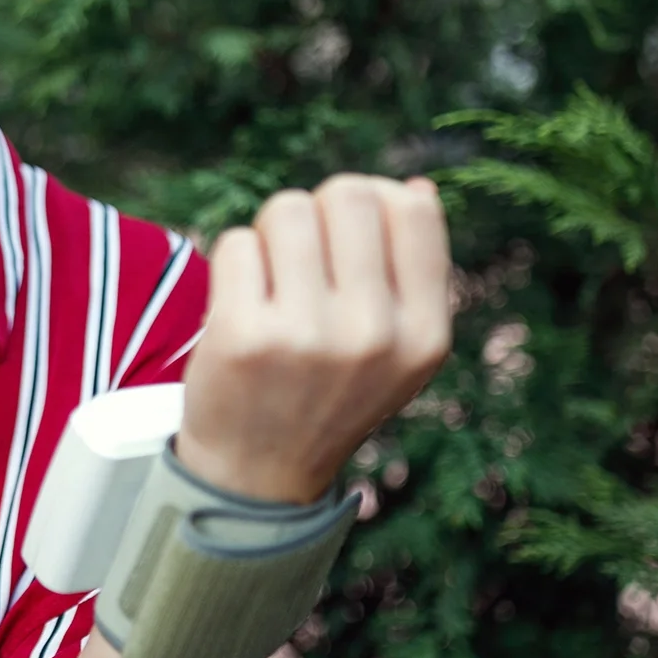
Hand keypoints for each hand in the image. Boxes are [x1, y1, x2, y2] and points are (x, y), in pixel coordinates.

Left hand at [175, 174, 454, 504]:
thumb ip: (415, 272)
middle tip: (302, 257)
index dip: (376, 200)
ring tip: (272, 281)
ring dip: (270, 233)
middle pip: (347, 194)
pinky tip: (242, 304)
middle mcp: (374, 336)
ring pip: (286, 209)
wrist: (258, 473)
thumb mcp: (396, 349)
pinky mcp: (241, 336)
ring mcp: (306, 336)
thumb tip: (419, 185)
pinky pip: (235, 242)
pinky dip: (234, 262)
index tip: (349, 234)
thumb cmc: (328, 391)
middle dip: (318, 209)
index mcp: (424, 335)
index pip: (414, 209)